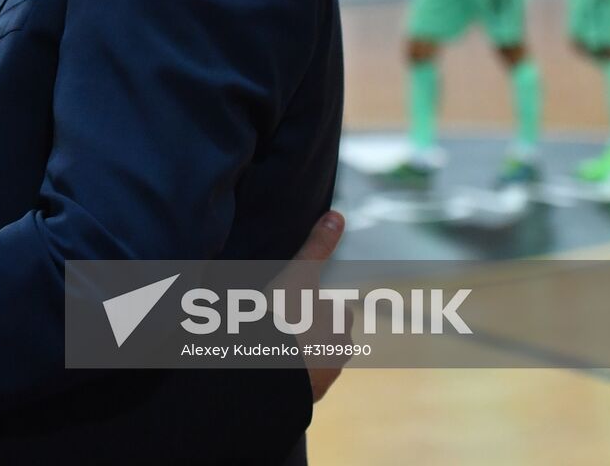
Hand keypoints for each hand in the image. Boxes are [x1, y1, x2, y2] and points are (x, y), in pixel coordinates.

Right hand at [276, 211, 352, 402]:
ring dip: (299, 352)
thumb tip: (338, 214)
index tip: (294, 304)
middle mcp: (339, 349)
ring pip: (314, 357)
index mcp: (339, 320)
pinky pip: (299, 379)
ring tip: (271, 343)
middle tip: (280, 322)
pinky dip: (289, 374)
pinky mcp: (307, 394)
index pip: (334, 307)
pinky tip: (270, 363)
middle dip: (311, 330)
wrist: (270, 370)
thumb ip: (318, 246)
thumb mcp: (299, 275)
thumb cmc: (286, 319)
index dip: (314, 303)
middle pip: (327, 334)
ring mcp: (324, 375)